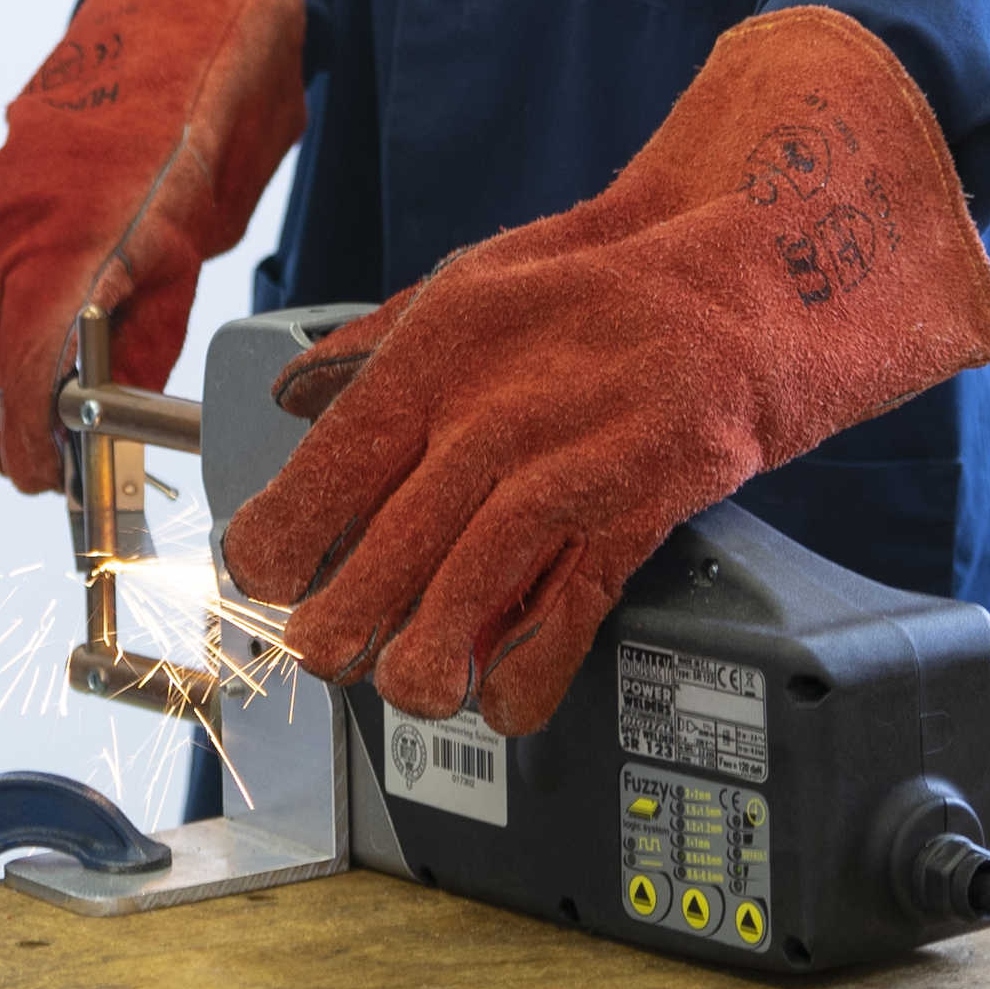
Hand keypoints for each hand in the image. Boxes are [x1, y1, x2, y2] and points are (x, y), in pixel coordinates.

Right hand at [0, 0, 305, 491]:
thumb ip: (148, 331)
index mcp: (76, 228)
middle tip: (35, 479)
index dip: (30, 432)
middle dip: (5, 427)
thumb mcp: (199, 240)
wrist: (173, 34)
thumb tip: (112, 416)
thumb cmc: (200, 129)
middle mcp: (11, 216)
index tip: (44, 478)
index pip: (26, 359)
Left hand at [219, 7, 989, 729]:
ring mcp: (564, 471)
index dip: (281, 539)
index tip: (260, 576)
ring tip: (405, 685)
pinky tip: (501, 700)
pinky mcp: (631, 517)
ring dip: (423, 661)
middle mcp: (491, 417)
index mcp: (436, 358)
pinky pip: (564, 617)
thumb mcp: (464, 288)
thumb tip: (289, 392)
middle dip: (338, 623)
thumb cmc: (586, 294)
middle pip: (385, 550)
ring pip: (466, 594)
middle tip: (320, 651)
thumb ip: (374, 349)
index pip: (329, 466)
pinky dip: (526, 674)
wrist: (729, 301)